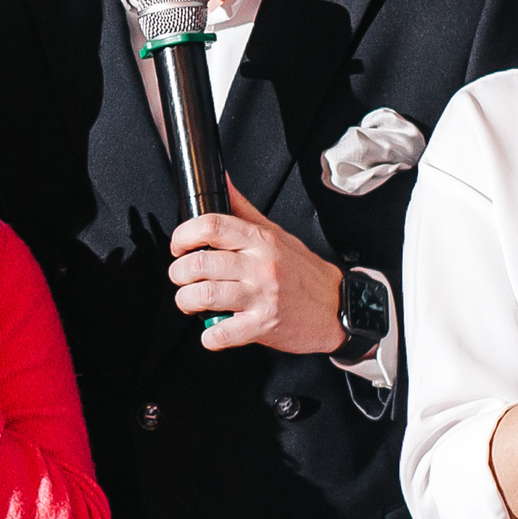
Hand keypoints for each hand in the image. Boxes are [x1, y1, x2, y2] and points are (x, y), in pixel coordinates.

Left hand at [169, 181, 344, 353]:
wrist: (338, 307)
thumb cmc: (304, 273)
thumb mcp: (277, 234)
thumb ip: (244, 211)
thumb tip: (223, 183)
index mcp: (261, 241)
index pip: (212, 226)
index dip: (184, 235)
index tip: (180, 245)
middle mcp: (261, 266)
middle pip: (201, 263)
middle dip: (179, 273)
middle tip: (182, 278)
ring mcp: (262, 297)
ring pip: (204, 296)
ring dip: (186, 302)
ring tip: (191, 302)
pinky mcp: (263, 326)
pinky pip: (221, 333)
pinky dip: (209, 336)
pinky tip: (213, 329)